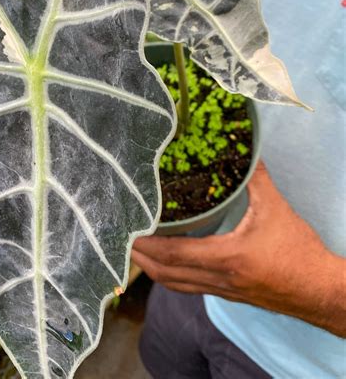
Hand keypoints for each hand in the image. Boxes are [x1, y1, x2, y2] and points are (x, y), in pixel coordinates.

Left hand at [132, 162, 345, 336]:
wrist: (321, 290)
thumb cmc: (299, 251)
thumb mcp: (277, 209)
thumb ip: (256, 178)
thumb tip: (243, 150)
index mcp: (227, 257)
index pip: (175, 254)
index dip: (148, 246)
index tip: (129, 234)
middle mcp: (219, 279)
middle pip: (168, 275)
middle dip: (142, 260)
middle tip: (124, 242)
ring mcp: (223, 291)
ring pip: (178, 286)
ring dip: (155, 271)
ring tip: (140, 252)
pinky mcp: (230, 295)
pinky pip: (192, 288)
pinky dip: (174, 277)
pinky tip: (171, 264)